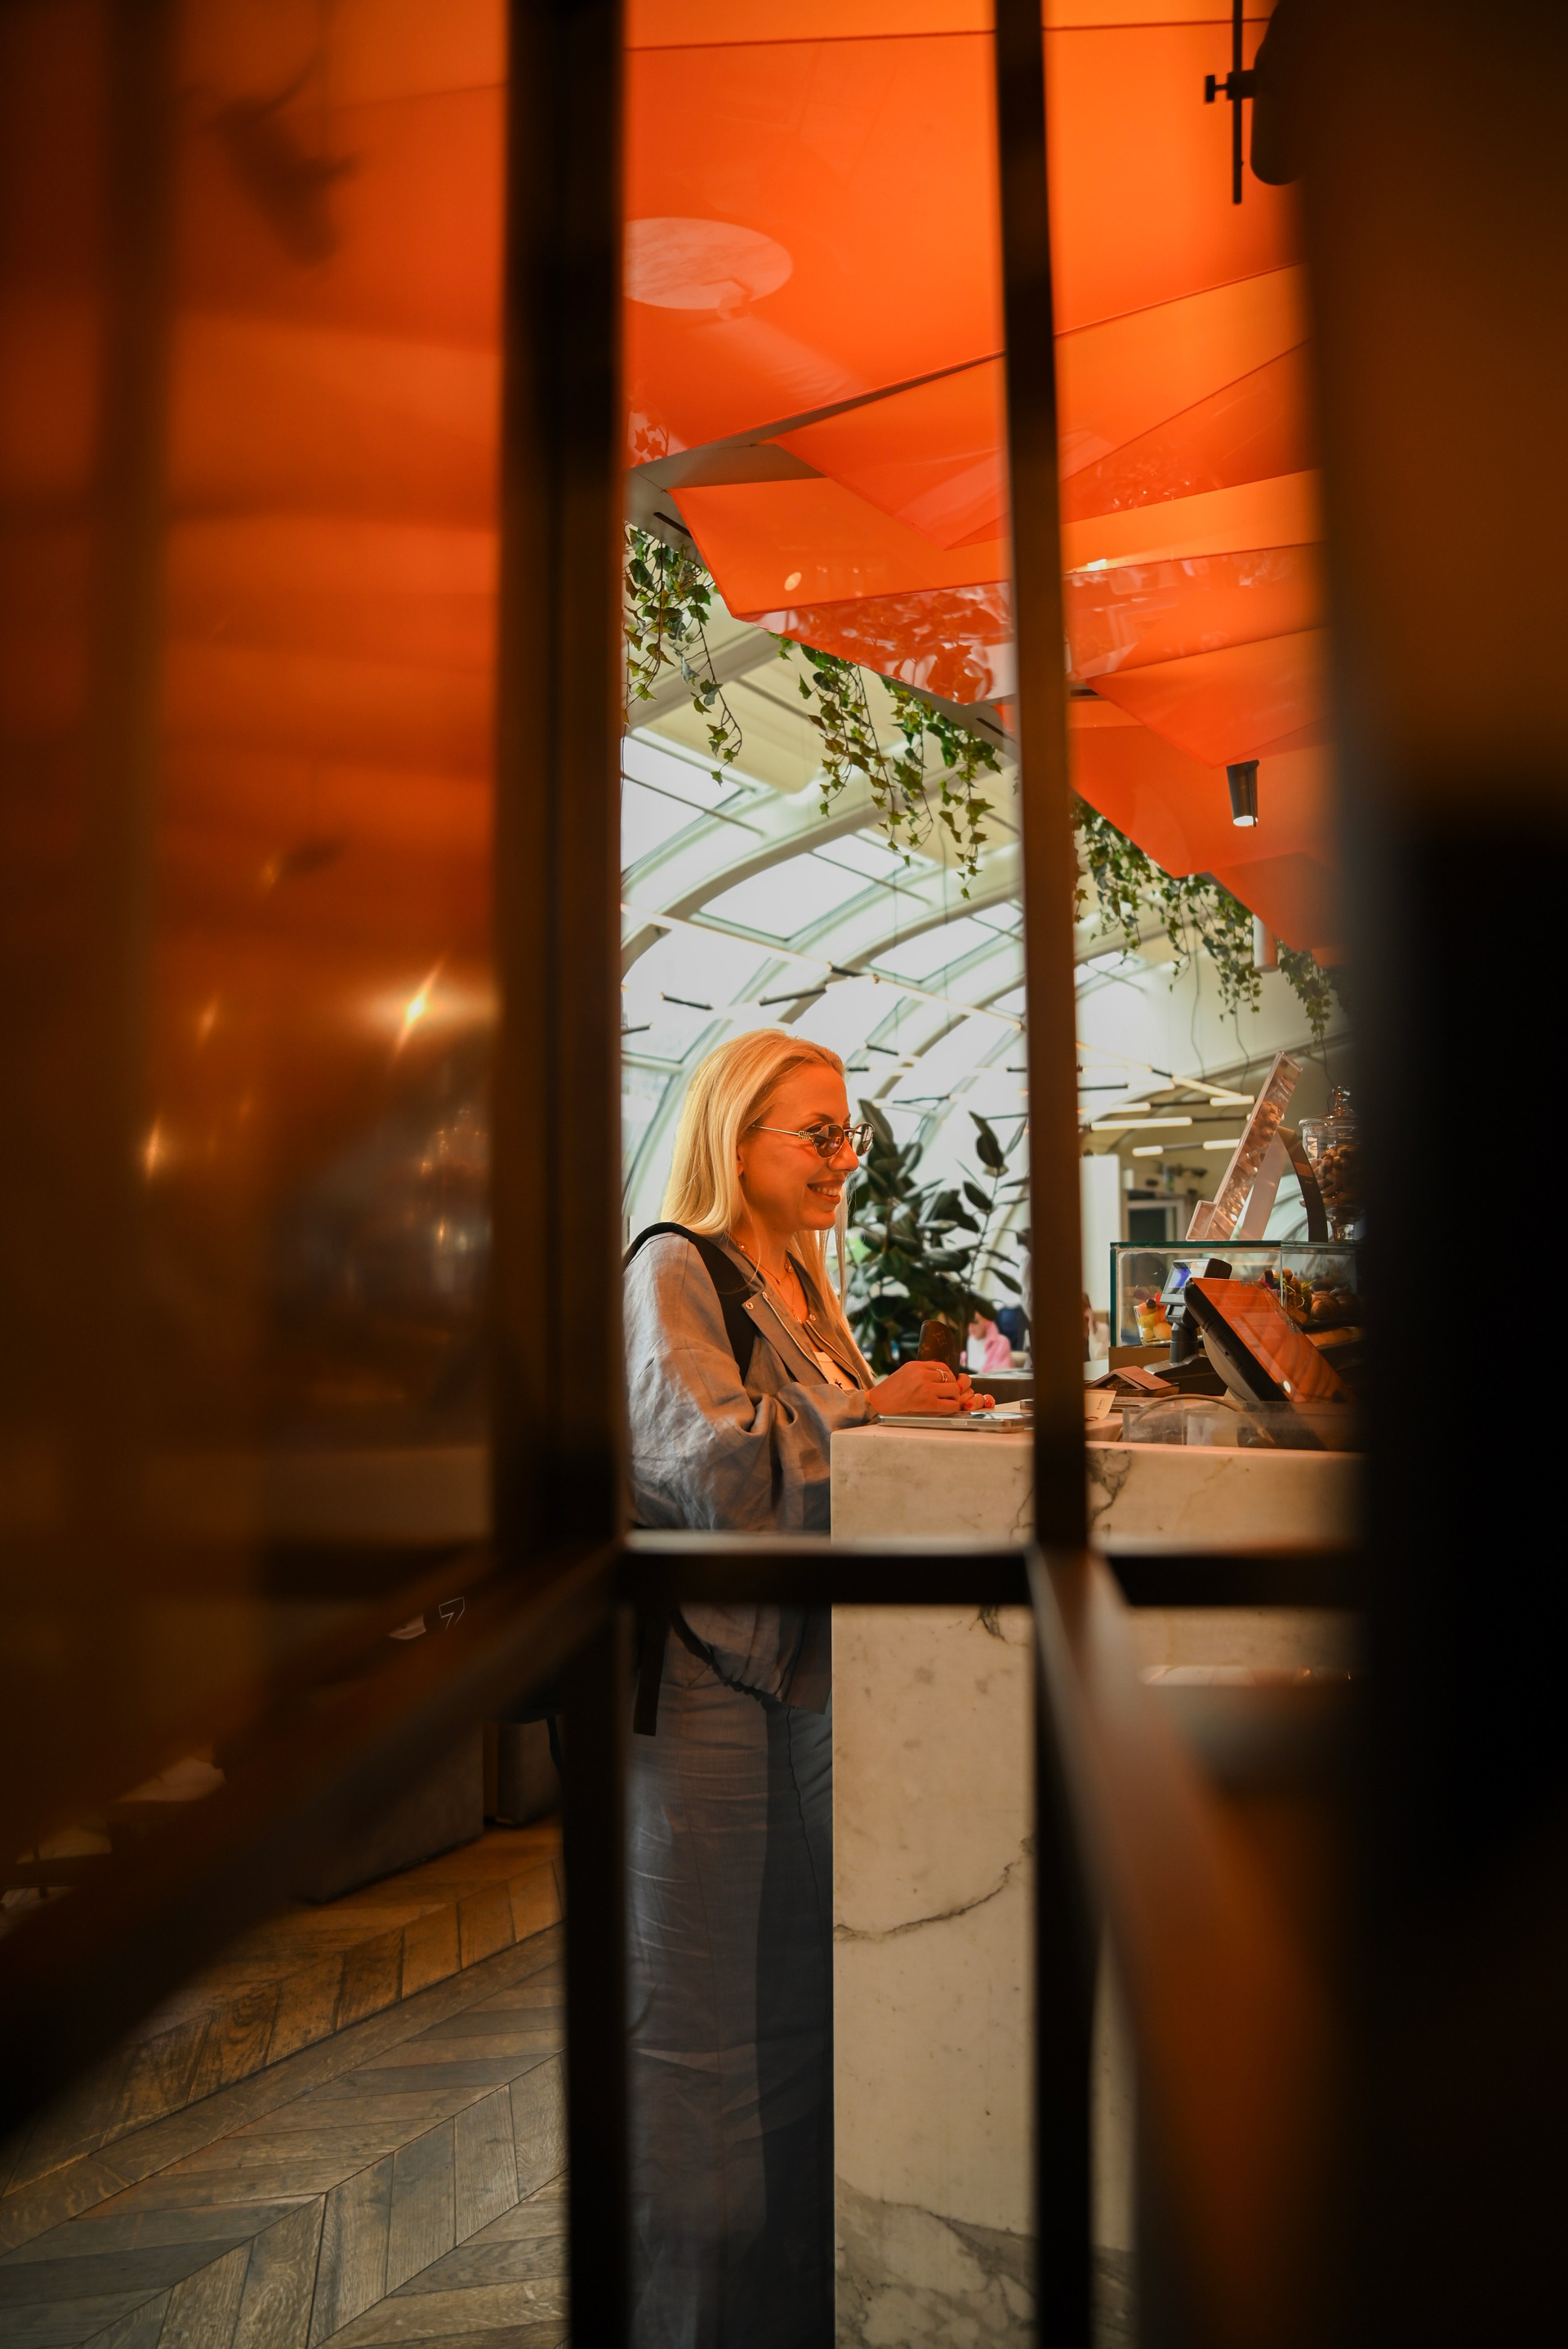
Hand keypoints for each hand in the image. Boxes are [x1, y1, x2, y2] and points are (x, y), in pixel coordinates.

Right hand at [868, 1362, 994, 1417]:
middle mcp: (922, 1375)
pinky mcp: (928, 1403)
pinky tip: (946, 1409)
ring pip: (954, 1389)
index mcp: (917, 1366)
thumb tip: (940, 1375)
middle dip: (952, 1386)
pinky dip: (953, 1407)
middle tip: (948, 1393)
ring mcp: (926, 1388)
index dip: (948, 1375)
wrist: (878, 1403)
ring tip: (947, 1401)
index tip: (946, 1383)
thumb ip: (922, 1371)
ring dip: (954, 1396)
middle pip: (950, 1377)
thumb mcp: (905, 1372)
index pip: (943, 1366)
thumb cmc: (890, 1390)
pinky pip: (951, 1405)